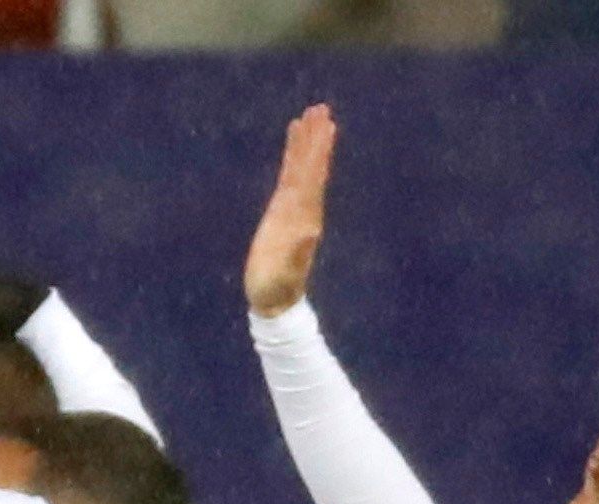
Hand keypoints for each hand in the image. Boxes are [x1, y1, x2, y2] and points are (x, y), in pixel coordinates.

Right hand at [245, 103, 335, 319]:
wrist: (274, 298)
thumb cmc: (275, 288)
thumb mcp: (284, 274)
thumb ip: (296, 254)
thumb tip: (309, 233)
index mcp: (305, 217)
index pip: (311, 177)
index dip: (316, 152)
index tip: (323, 126)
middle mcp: (303, 208)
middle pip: (311, 167)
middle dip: (316, 138)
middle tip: (322, 109)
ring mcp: (294, 208)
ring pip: (302, 168)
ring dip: (307, 142)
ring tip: (311, 115)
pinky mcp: (282, 210)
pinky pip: (289, 176)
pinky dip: (292, 156)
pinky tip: (294, 140)